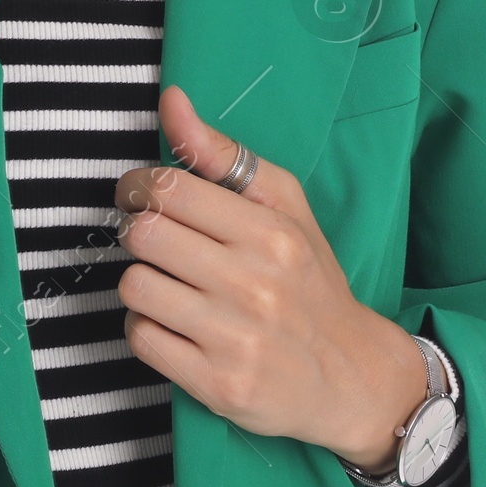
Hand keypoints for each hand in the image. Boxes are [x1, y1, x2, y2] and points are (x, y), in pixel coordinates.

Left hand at [113, 86, 429, 471]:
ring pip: (135, 287)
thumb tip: (171, 101)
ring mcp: (235, 339)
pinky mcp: (217, 385)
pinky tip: (172, 321)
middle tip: (151, 236)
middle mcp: (253, 285)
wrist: (349, 375)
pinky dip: (146, 326)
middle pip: (145, 235)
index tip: (139, 193)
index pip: (171, 189)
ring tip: (167, 281)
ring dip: (141, 280)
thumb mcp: (283, 206)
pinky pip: (141, 338)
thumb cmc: (308, 280)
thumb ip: (221, 153)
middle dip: (136, 230)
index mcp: (270, 233)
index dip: (139, 185)